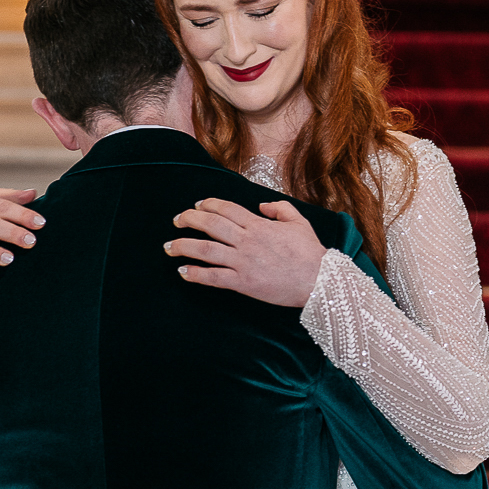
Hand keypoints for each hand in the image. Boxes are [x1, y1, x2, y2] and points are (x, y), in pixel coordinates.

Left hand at [166, 199, 327, 307]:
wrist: (320, 280)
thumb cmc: (310, 253)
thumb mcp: (298, 222)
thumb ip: (280, 209)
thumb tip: (263, 205)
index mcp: (258, 225)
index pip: (225, 209)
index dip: (207, 205)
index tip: (196, 206)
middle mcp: (247, 240)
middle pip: (210, 224)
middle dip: (188, 220)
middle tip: (177, 220)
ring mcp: (244, 262)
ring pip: (206, 250)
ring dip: (184, 246)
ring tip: (169, 246)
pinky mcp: (244, 283)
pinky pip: (214, 277)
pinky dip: (196, 274)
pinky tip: (183, 271)